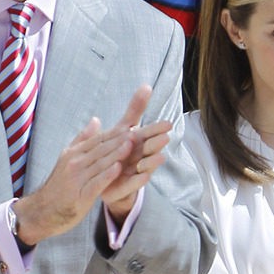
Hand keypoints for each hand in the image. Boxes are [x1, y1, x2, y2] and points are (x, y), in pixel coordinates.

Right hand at [15, 86, 171, 243]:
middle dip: (119, 140)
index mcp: (74, 153)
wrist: (42, 211)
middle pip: (100, 149)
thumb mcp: (68, 159)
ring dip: (116, 153)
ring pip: (100, 163)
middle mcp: (75, 163)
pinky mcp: (80, 195)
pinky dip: (107, 175)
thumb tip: (96, 120)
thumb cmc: (59, 187)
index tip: (131, 125)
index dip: (115, 133)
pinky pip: (96, 182)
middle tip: (138, 131)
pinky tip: (119, 168)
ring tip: (132, 145)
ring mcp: (77, 178)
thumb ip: (82, 140)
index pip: (97, 139)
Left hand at [103, 86, 172, 217]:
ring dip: (152, 162)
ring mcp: (133, 173)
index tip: (168, 124)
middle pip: (149, 149)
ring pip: (144, 167)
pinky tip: (144, 177)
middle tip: (165, 138)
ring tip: (160, 158)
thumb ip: (135, 110)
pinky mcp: (124, 187)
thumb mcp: (123, 128)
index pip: (148, 133)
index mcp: (137, 143)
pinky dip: (138, 181)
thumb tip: (147, 86)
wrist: (106, 181)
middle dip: (156, 144)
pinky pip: (133, 184)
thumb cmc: (119, 152)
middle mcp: (138, 157)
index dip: (156, 130)